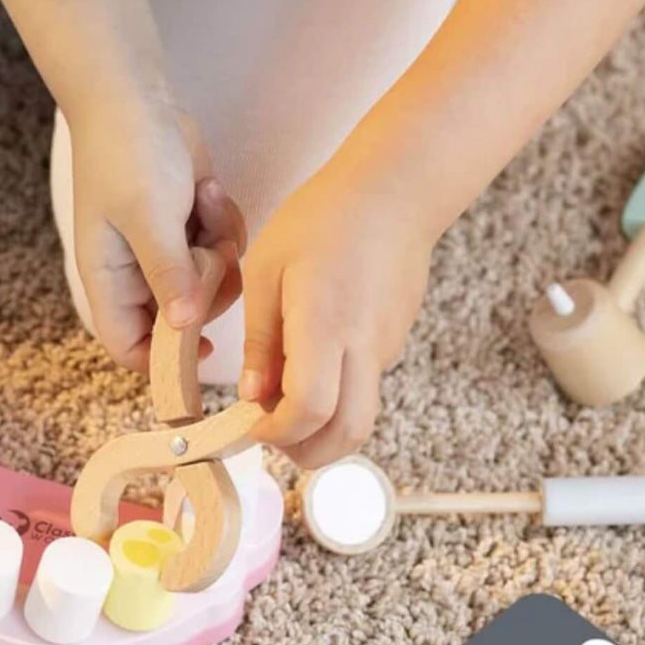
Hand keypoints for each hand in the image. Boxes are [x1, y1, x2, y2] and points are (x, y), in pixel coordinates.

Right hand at [69, 94, 247, 372]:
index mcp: (110, 280)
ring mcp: (165, 250)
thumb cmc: (126, 155)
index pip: (129, 346)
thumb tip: (185, 327)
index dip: (162, 362)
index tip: (201, 353)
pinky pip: (222, 248)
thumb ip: (168, 274)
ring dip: (219, 250)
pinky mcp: (190, 227)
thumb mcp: (147, 217)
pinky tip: (205, 189)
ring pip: (210, 282)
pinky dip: (222, 222)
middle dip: (206, 289)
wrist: (134, 97)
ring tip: (203, 207)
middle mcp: (136, 273)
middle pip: (182, 318)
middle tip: (209, 254)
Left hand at [238, 172, 434, 466]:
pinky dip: (335, 399)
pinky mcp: (393, 344)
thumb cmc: (322, 219)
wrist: (394, 192)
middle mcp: (363, 346)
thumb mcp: (267, 270)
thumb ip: (261, 339)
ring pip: (360, 418)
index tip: (250, 424)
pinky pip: (364, 389)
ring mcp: (385, 348)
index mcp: (325, 324)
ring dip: (320, 429)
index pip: (310, 409)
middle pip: (347, 434)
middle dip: (305, 452)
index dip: (278, 432)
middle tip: (269, 431)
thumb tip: (254, 397)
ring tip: (283, 397)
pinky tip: (307, 365)